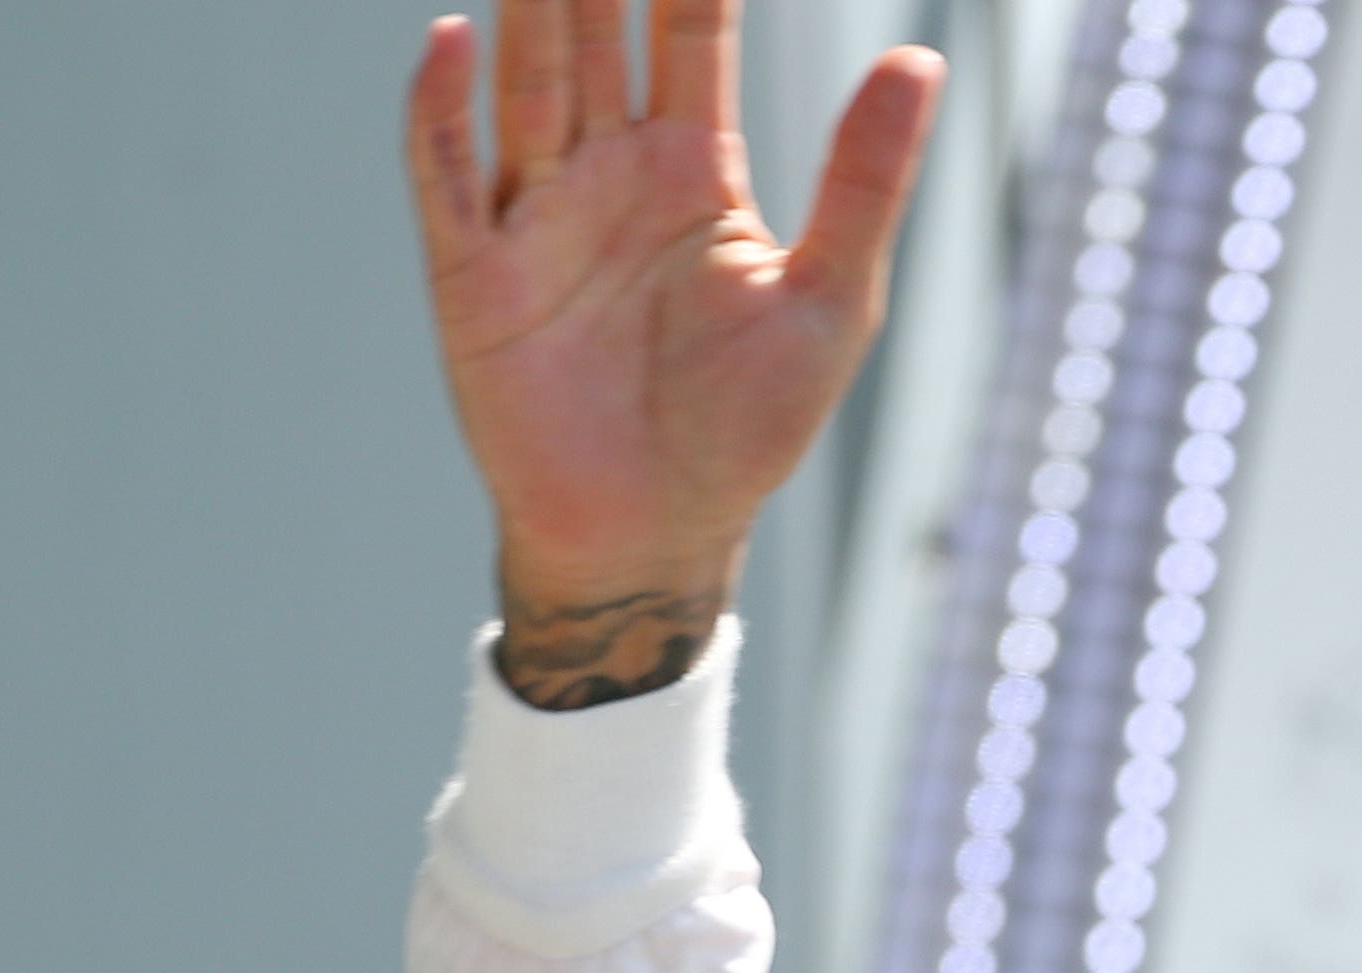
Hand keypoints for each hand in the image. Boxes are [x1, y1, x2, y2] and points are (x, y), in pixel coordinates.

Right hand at [403, 1, 941, 706]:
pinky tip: (453, 43)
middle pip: (594, 34)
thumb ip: (865, 178)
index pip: (688, 34)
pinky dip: (441, 109)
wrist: (658, 533)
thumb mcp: (829, 299)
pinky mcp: (474, 272)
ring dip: (528, 10)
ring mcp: (536, 215)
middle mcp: (608, 172)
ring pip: (525, 80)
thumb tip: (920, 56)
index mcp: (693, 170)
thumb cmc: (748, 427)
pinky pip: (449, 173)